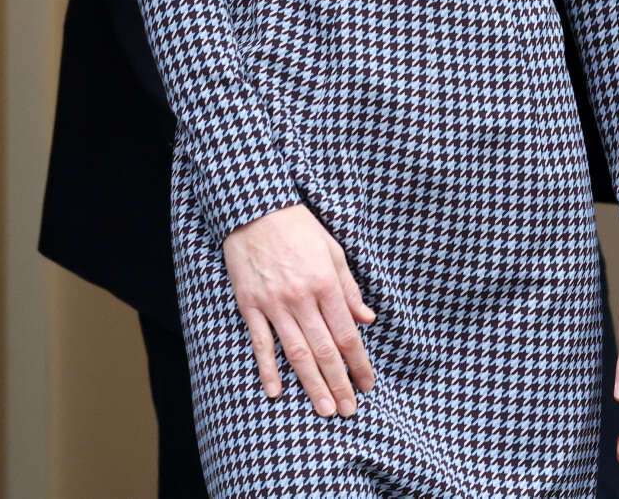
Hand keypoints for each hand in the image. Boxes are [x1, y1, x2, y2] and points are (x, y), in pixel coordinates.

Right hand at [223, 204, 375, 417]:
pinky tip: (276, 391)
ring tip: (324, 409)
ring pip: (296, 352)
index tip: (367, 384)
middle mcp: (301, 297)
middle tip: (348, 410)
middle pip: (324, 350)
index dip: (359, 362)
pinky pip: (261, 343)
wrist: (256, 208)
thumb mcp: (333, 249)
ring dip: (311, 384)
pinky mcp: (250, 305)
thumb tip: (368, 319)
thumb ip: (350, 287)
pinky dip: (268, 369)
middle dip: (339, 383)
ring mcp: (274, 304)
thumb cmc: (299, 226)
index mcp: (326, 283)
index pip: (347, 333)